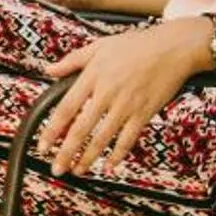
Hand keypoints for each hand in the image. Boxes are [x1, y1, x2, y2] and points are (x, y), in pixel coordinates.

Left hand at [36, 19, 210, 176]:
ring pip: (103, 138)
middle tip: (57, 169)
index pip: (66, 108)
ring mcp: (126, 105)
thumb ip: (72, 60)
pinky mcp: (144, 112)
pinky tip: (109, 166)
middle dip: (66, 152)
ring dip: (89, 158)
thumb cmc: (136, 45)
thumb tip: (49, 70)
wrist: (173, 48)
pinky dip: (118, 154)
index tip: (42, 146)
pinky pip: (128, 139)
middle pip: (81, 129)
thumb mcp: (99, 46)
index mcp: (92, 76)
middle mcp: (107, 93)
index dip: (52, 130)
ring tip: (77, 170)